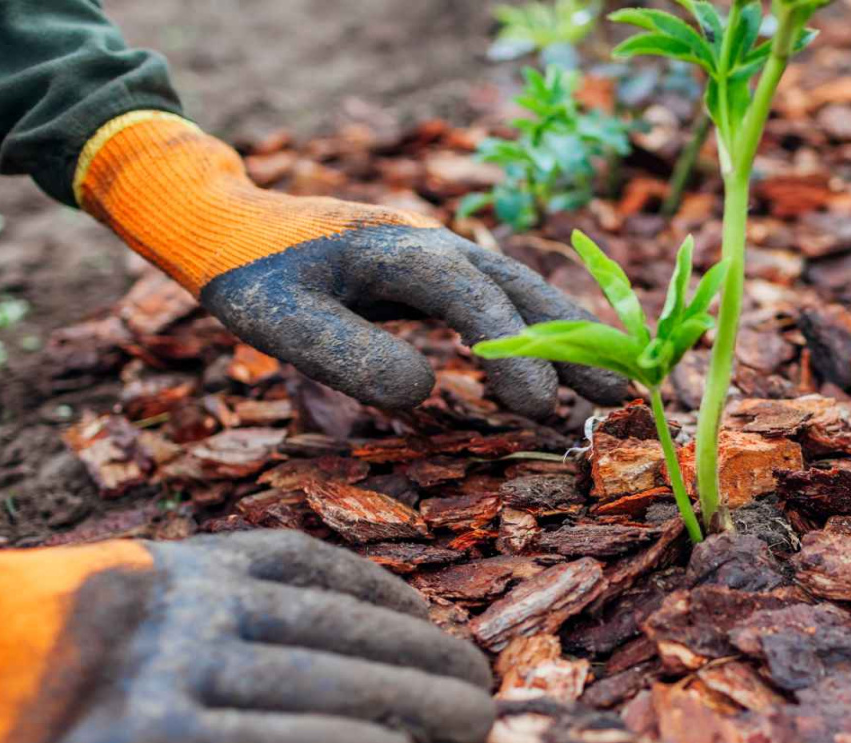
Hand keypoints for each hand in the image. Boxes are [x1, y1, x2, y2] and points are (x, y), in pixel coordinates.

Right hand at [0, 531, 493, 742]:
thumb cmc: (20, 641)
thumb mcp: (121, 597)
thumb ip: (203, 607)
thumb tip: (310, 643)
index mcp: (184, 564)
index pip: (315, 570)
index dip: (389, 598)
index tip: (441, 623)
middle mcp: (187, 603)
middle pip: (334, 627)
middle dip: (420, 654)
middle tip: (486, 684)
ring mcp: (161, 664)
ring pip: (315, 678)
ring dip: (407, 699)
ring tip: (474, 722)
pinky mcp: (129, 737)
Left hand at [75, 112, 627, 414]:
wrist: (230, 227)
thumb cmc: (250, 276)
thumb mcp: (280, 321)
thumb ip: (347, 355)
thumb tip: (427, 392)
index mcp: (397, 249)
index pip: (472, 295)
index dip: (512, 348)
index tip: (537, 406)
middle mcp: (433, 245)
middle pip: (520, 287)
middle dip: (572, 340)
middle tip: (619, 393)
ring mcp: (440, 256)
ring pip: (520, 293)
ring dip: (567, 337)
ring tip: (611, 388)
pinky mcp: (436, 276)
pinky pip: (500, 303)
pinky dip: (537, 335)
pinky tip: (558, 371)